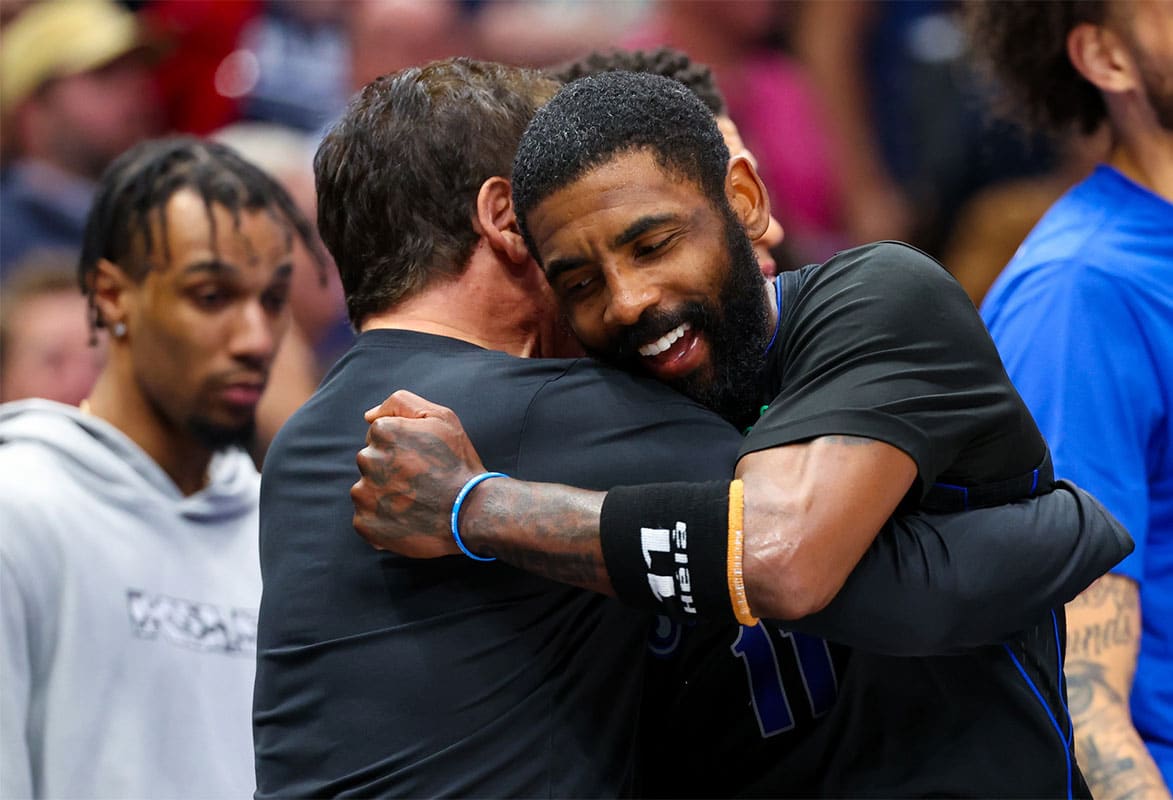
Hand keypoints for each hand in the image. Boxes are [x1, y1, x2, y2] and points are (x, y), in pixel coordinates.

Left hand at [351, 390, 486, 556]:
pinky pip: (367, 519)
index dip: (403, 448)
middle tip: (422, 483)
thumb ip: (401, 403)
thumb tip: (368, 417)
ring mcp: (364, 494)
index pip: (379, 437)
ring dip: (386, 496)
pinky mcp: (365, 524)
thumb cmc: (459, 463)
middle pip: (371, 463)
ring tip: (417, 503)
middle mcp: (368, 460)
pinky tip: (408, 521)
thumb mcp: (441, 418)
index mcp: (383, 432)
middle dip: (391, 471)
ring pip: (367, 491)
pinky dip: (383, 522)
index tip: (423, 461)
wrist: (473, 513)